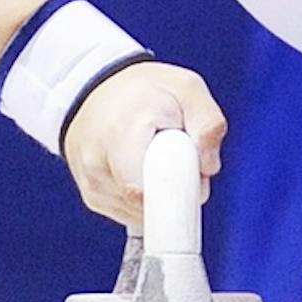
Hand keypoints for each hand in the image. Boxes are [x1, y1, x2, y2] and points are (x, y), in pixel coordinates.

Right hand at [61, 60, 227, 232]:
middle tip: (180, 159)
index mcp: (120, 133)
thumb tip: (209, 167)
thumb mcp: (185, 87)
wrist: (95, 90)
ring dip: (161, 195)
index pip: (145, 190)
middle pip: (150, 206)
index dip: (178, 191)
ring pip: (143, 214)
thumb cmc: (141, 90)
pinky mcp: (94, 199)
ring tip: (157, 159)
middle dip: (177, 190)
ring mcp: (92, 184)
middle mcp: (98, 163)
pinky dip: (146, 199)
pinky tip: (143, 170)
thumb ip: (208, 121)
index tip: (194, 180)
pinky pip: (131, 214)